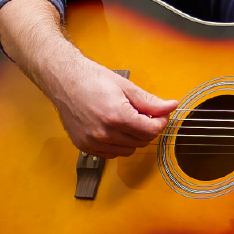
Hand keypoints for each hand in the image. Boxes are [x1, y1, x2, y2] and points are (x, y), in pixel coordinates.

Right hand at [47, 56, 176, 158]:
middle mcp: (104, 132)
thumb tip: (170, 106)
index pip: (151, 131)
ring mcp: (93, 141)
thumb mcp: (125, 86)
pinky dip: (117, 145)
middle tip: (143, 114)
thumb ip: (149, 101)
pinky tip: (113, 129)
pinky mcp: (84, 146)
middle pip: (141, 142)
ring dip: (133, 138)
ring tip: (126, 120)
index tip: (160, 115)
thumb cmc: (91, 79)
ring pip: (128, 151)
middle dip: (147, 129)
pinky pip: (111, 154)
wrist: (63, 80)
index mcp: (117, 116)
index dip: (160, 122)